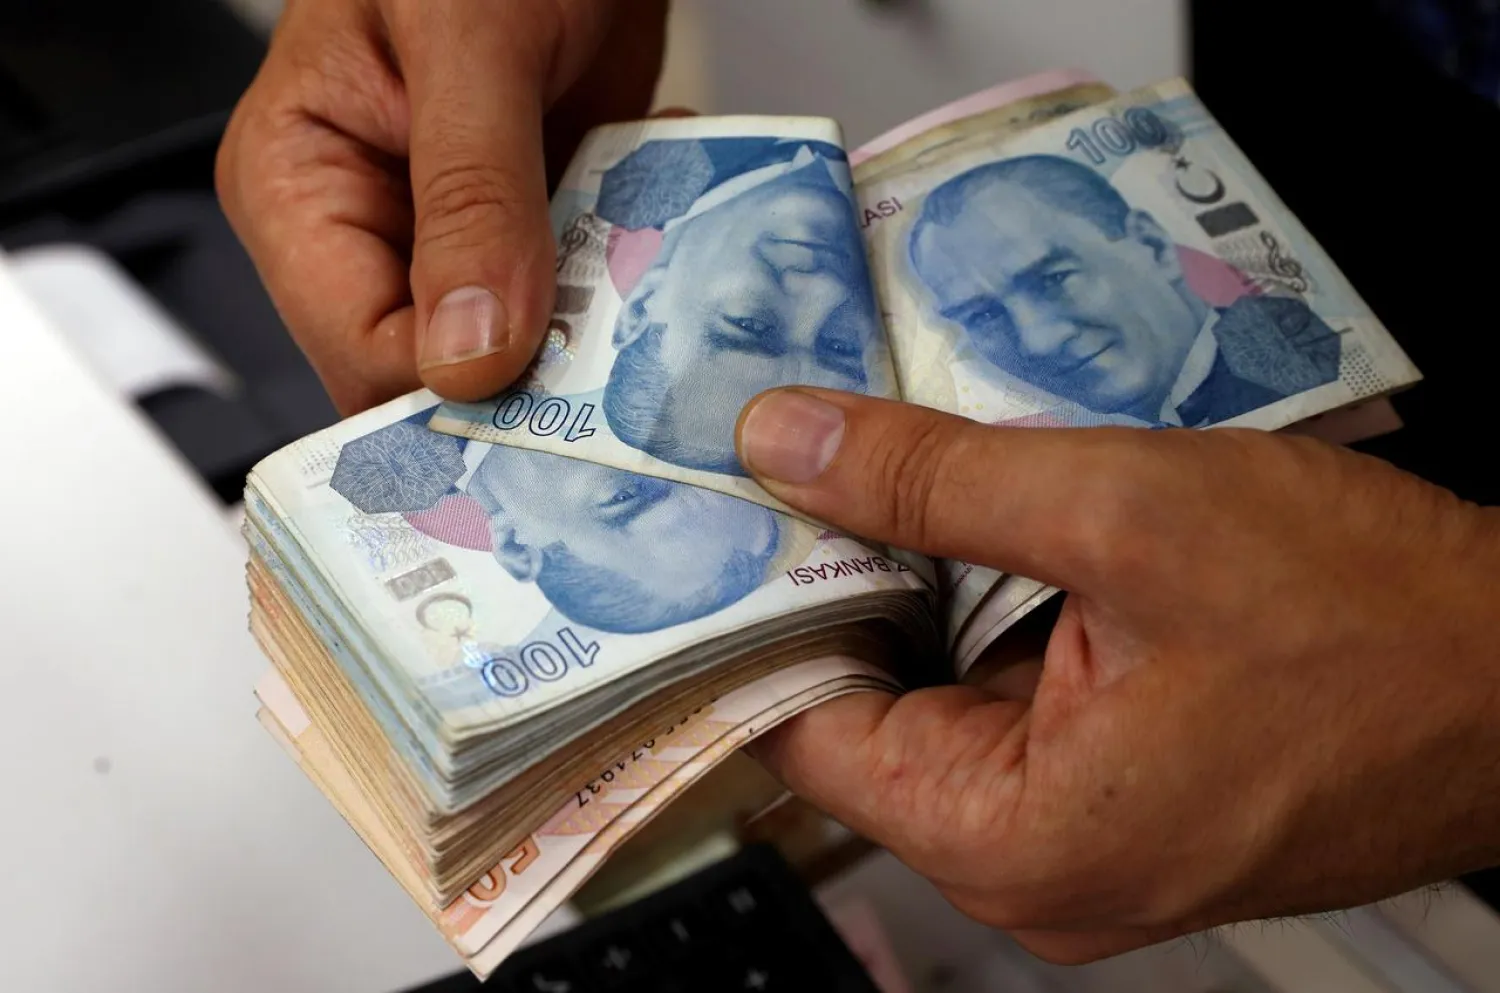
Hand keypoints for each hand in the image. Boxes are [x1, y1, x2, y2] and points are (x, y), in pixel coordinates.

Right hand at [216, 0, 668, 413]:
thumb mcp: (466, 47)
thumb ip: (468, 195)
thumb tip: (468, 353)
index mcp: (299, 188)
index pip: (357, 349)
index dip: (445, 392)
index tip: (544, 404)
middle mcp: (372, 229)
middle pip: (432, 372)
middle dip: (524, 382)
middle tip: (611, 380)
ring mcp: (458, 237)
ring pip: (515, 351)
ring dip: (589, 340)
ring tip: (645, 305)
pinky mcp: (532, 231)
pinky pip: (574, 301)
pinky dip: (623, 293)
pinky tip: (656, 261)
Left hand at [734, 387, 1499, 962]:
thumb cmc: (1373, 619)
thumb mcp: (1127, 511)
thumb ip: (933, 480)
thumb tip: (784, 444)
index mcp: (1009, 839)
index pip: (803, 725)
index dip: (761, 605)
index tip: (730, 505)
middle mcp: (1031, 867)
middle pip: (867, 709)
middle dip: (847, 581)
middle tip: (817, 456)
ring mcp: (1080, 837)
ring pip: (940, 694)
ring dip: (929, 585)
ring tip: (917, 474)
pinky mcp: (1123, 794)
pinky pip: (1012, 698)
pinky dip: (997, 610)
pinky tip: (1009, 529)